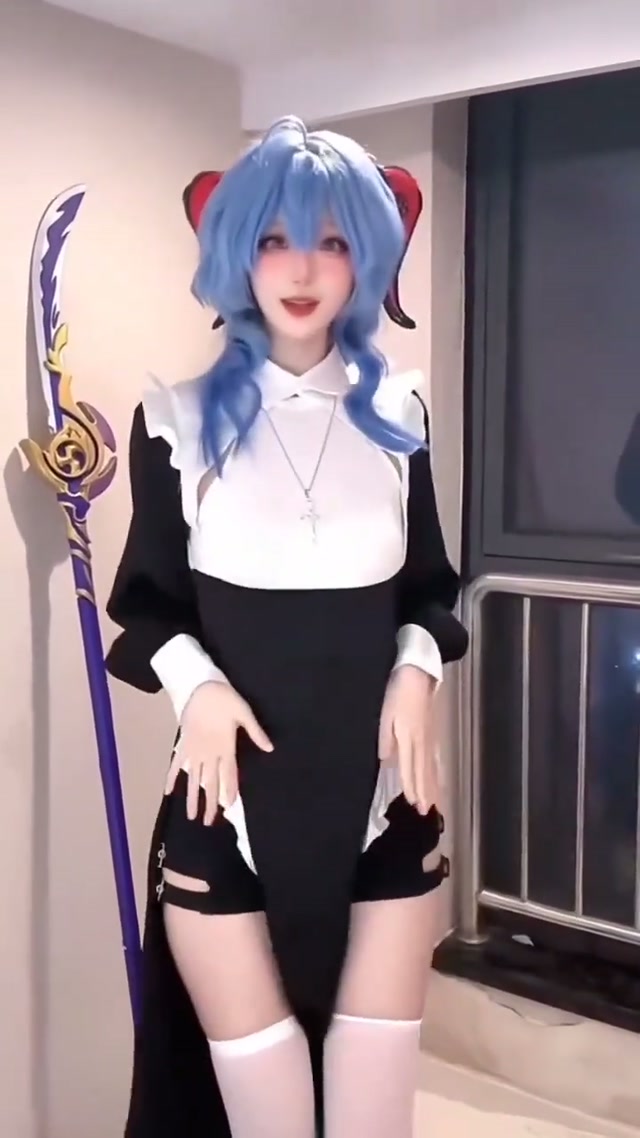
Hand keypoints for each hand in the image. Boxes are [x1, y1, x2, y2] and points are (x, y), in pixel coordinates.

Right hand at [164, 681, 272, 824]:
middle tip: (209, 822)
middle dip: (210, 803)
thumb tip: (270, 748)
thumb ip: (256, 732)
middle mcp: (209, 752)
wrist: (201, 686)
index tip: (227, 808)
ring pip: (193, 778)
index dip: (229, 791)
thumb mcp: (244, 713)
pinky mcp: (183, 743)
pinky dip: (172, 777)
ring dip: (192, 797)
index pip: (229, 774)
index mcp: (226, 746)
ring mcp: (194, 750)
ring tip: (191, 816)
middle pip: (210, 782)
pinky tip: (168, 791)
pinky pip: (176, 763)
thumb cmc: (226, 699)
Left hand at [378, 665, 438, 815]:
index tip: (414, 803)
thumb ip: (385, 737)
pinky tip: (437, 779)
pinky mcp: (432, 732)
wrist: (419, 674)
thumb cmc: (397, 692)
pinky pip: (434, 757)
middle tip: (426, 812)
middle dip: (424, 792)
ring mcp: (429, 737)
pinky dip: (436, 771)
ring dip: (432, 785)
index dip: (411, 785)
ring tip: (434, 803)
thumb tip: (385, 759)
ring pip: (430, 766)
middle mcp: (421, 740)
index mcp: (407, 736)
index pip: (408, 766)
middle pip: (422, 770)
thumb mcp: (385, 713)